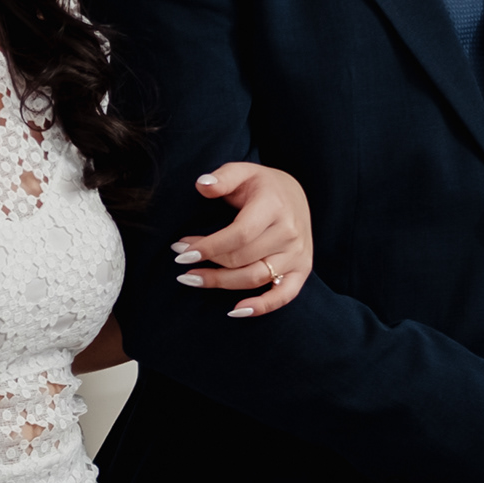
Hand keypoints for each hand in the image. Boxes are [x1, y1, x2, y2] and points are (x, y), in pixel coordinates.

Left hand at [176, 162, 312, 316]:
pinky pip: (283, 295)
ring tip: (193, 278)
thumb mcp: (243, 171)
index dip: (209, 246)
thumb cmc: (262, 185)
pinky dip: (261, 307)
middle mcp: (289, 232)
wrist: (295, 195)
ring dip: (220, 282)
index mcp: (274, 206)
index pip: (239, 234)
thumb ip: (223, 177)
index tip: (182, 252)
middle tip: (181, 261)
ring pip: (254, 278)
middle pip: (242, 258)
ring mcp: (297, 254)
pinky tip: (235, 311)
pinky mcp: (302, 270)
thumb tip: (202, 185)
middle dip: (207, 263)